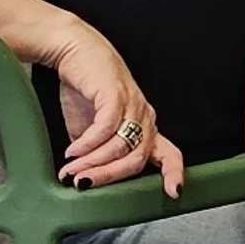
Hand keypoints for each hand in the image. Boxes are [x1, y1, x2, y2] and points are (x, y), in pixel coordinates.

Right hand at [45, 16, 181, 194]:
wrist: (73, 50)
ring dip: (91, 163)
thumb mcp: (92, 129)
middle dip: (107, 176)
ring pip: (120, 147)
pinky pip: (105, 129)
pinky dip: (88, 144)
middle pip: (136, 159)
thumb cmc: (84, 90)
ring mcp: (133, 104)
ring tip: (71, 170)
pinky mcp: (115, 94)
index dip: (173, 173)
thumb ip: (95, 153)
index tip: (173, 192)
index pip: (169, 153)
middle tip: (82, 183)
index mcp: (145, 126)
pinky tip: (73, 151)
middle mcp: (144, 116)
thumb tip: (83, 180)